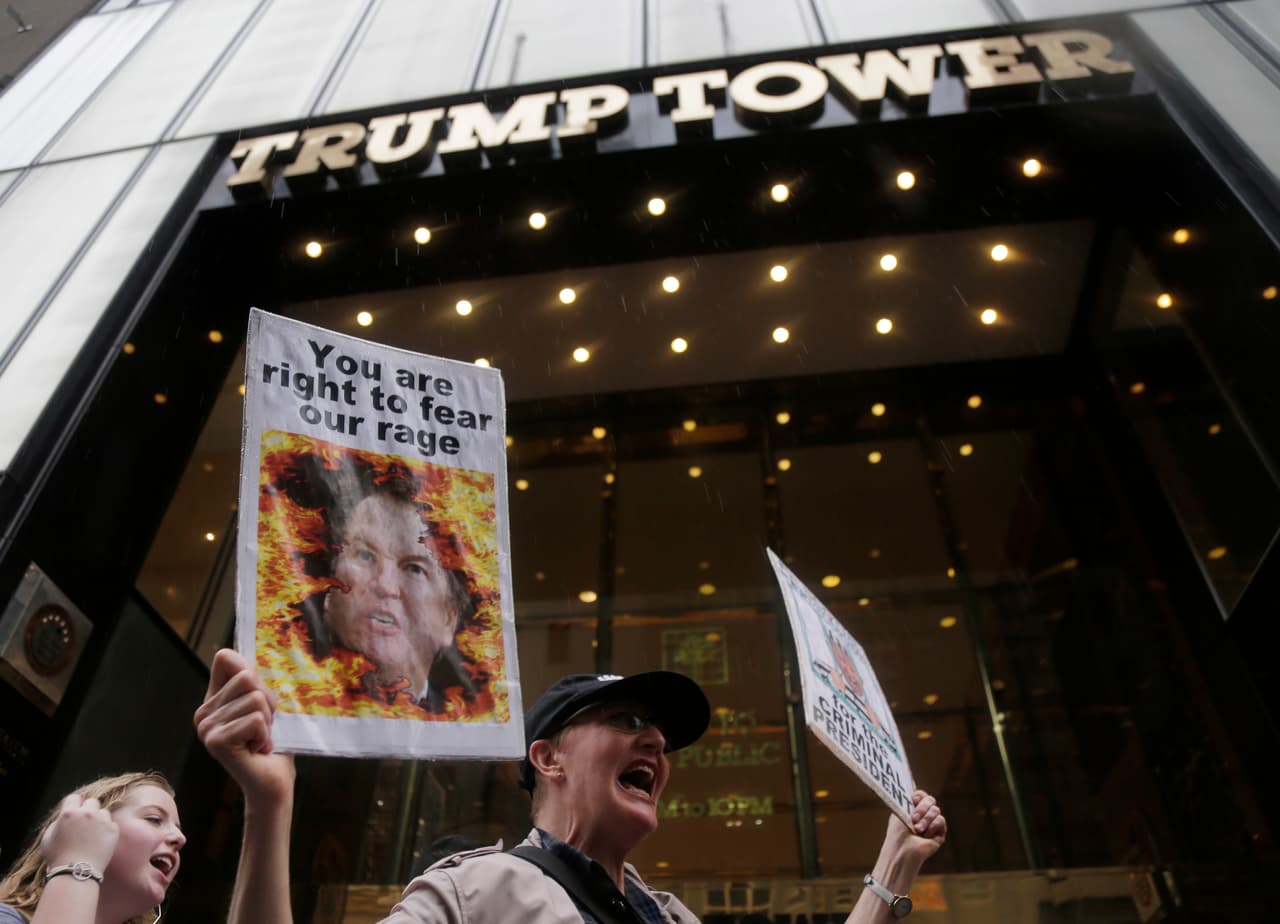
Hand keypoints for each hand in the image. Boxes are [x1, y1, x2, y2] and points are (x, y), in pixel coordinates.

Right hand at [40, 794, 118, 870]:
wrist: (76, 873)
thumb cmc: (58, 858)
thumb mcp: (47, 838)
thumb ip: (57, 823)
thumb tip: (65, 815)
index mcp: (69, 813)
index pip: (74, 798)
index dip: (73, 805)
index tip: (74, 811)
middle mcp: (87, 813)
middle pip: (91, 802)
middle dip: (88, 810)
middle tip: (84, 823)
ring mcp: (102, 821)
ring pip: (103, 812)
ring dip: (99, 819)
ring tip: (92, 834)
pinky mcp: (113, 830)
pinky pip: (111, 824)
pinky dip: (107, 830)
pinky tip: (100, 840)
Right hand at [194, 649, 294, 804]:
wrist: (272, 780)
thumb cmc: (271, 740)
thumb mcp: (264, 702)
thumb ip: (249, 678)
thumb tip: (226, 654)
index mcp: (211, 699)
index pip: (226, 659)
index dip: (253, 677)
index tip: (258, 703)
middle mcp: (202, 713)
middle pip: (247, 678)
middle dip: (267, 702)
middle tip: (262, 727)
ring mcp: (206, 728)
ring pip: (255, 699)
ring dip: (267, 721)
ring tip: (259, 739)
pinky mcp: (216, 742)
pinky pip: (256, 719)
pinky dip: (265, 734)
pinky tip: (257, 750)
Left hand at [884, 790, 945, 863]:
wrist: (903, 849)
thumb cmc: (897, 832)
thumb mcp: (900, 811)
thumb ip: (907, 800)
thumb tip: (912, 787)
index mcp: (912, 809)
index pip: (921, 795)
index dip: (920, 795)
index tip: (914, 799)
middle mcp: (923, 815)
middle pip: (931, 800)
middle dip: (922, 807)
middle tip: (913, 817)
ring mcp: (932, 824)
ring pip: (936, 810)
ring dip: (925, 819)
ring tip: (917, 830)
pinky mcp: (939, 833)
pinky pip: (941, 820)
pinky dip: (932, 826)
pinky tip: (925, 834)